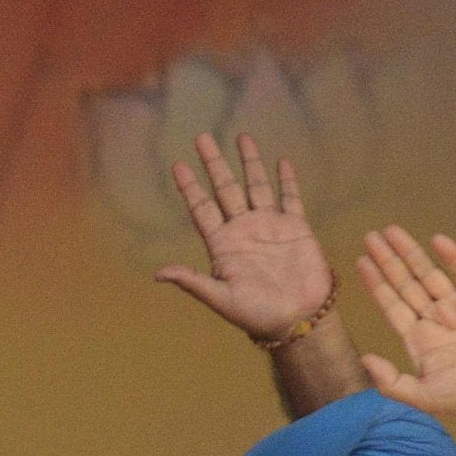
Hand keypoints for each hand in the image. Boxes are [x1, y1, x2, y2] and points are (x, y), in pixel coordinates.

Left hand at [155, 133, 333, 342]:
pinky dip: (286, 180)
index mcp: (222, 245)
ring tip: (241, 137)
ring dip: (249, 162)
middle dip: (214, 163)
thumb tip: (159, 274)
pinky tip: (281, 161)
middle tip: (201, 137)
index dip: (190, 187)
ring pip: (256, 185)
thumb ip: (192, 282)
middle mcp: (243, 230)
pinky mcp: (296, 228)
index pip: (202, 209)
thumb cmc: (255, 314)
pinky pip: (290, 197)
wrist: (296, 319)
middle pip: (225, 189)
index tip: (178, 165)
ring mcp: (269, 226)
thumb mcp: (220, 298)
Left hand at [357, 228, 455, 424]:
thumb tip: (364, 359)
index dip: (375, 283)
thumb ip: (390, 381)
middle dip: (387, 260)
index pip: (390, 304)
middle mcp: (434, 319)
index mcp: (417, 339)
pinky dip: (452, 257)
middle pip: (404, 283)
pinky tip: (436, 241)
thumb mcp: (423, 395)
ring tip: (392, 232)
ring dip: (411, 253)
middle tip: (370, 236)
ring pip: (429, 273)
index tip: (360, 262)